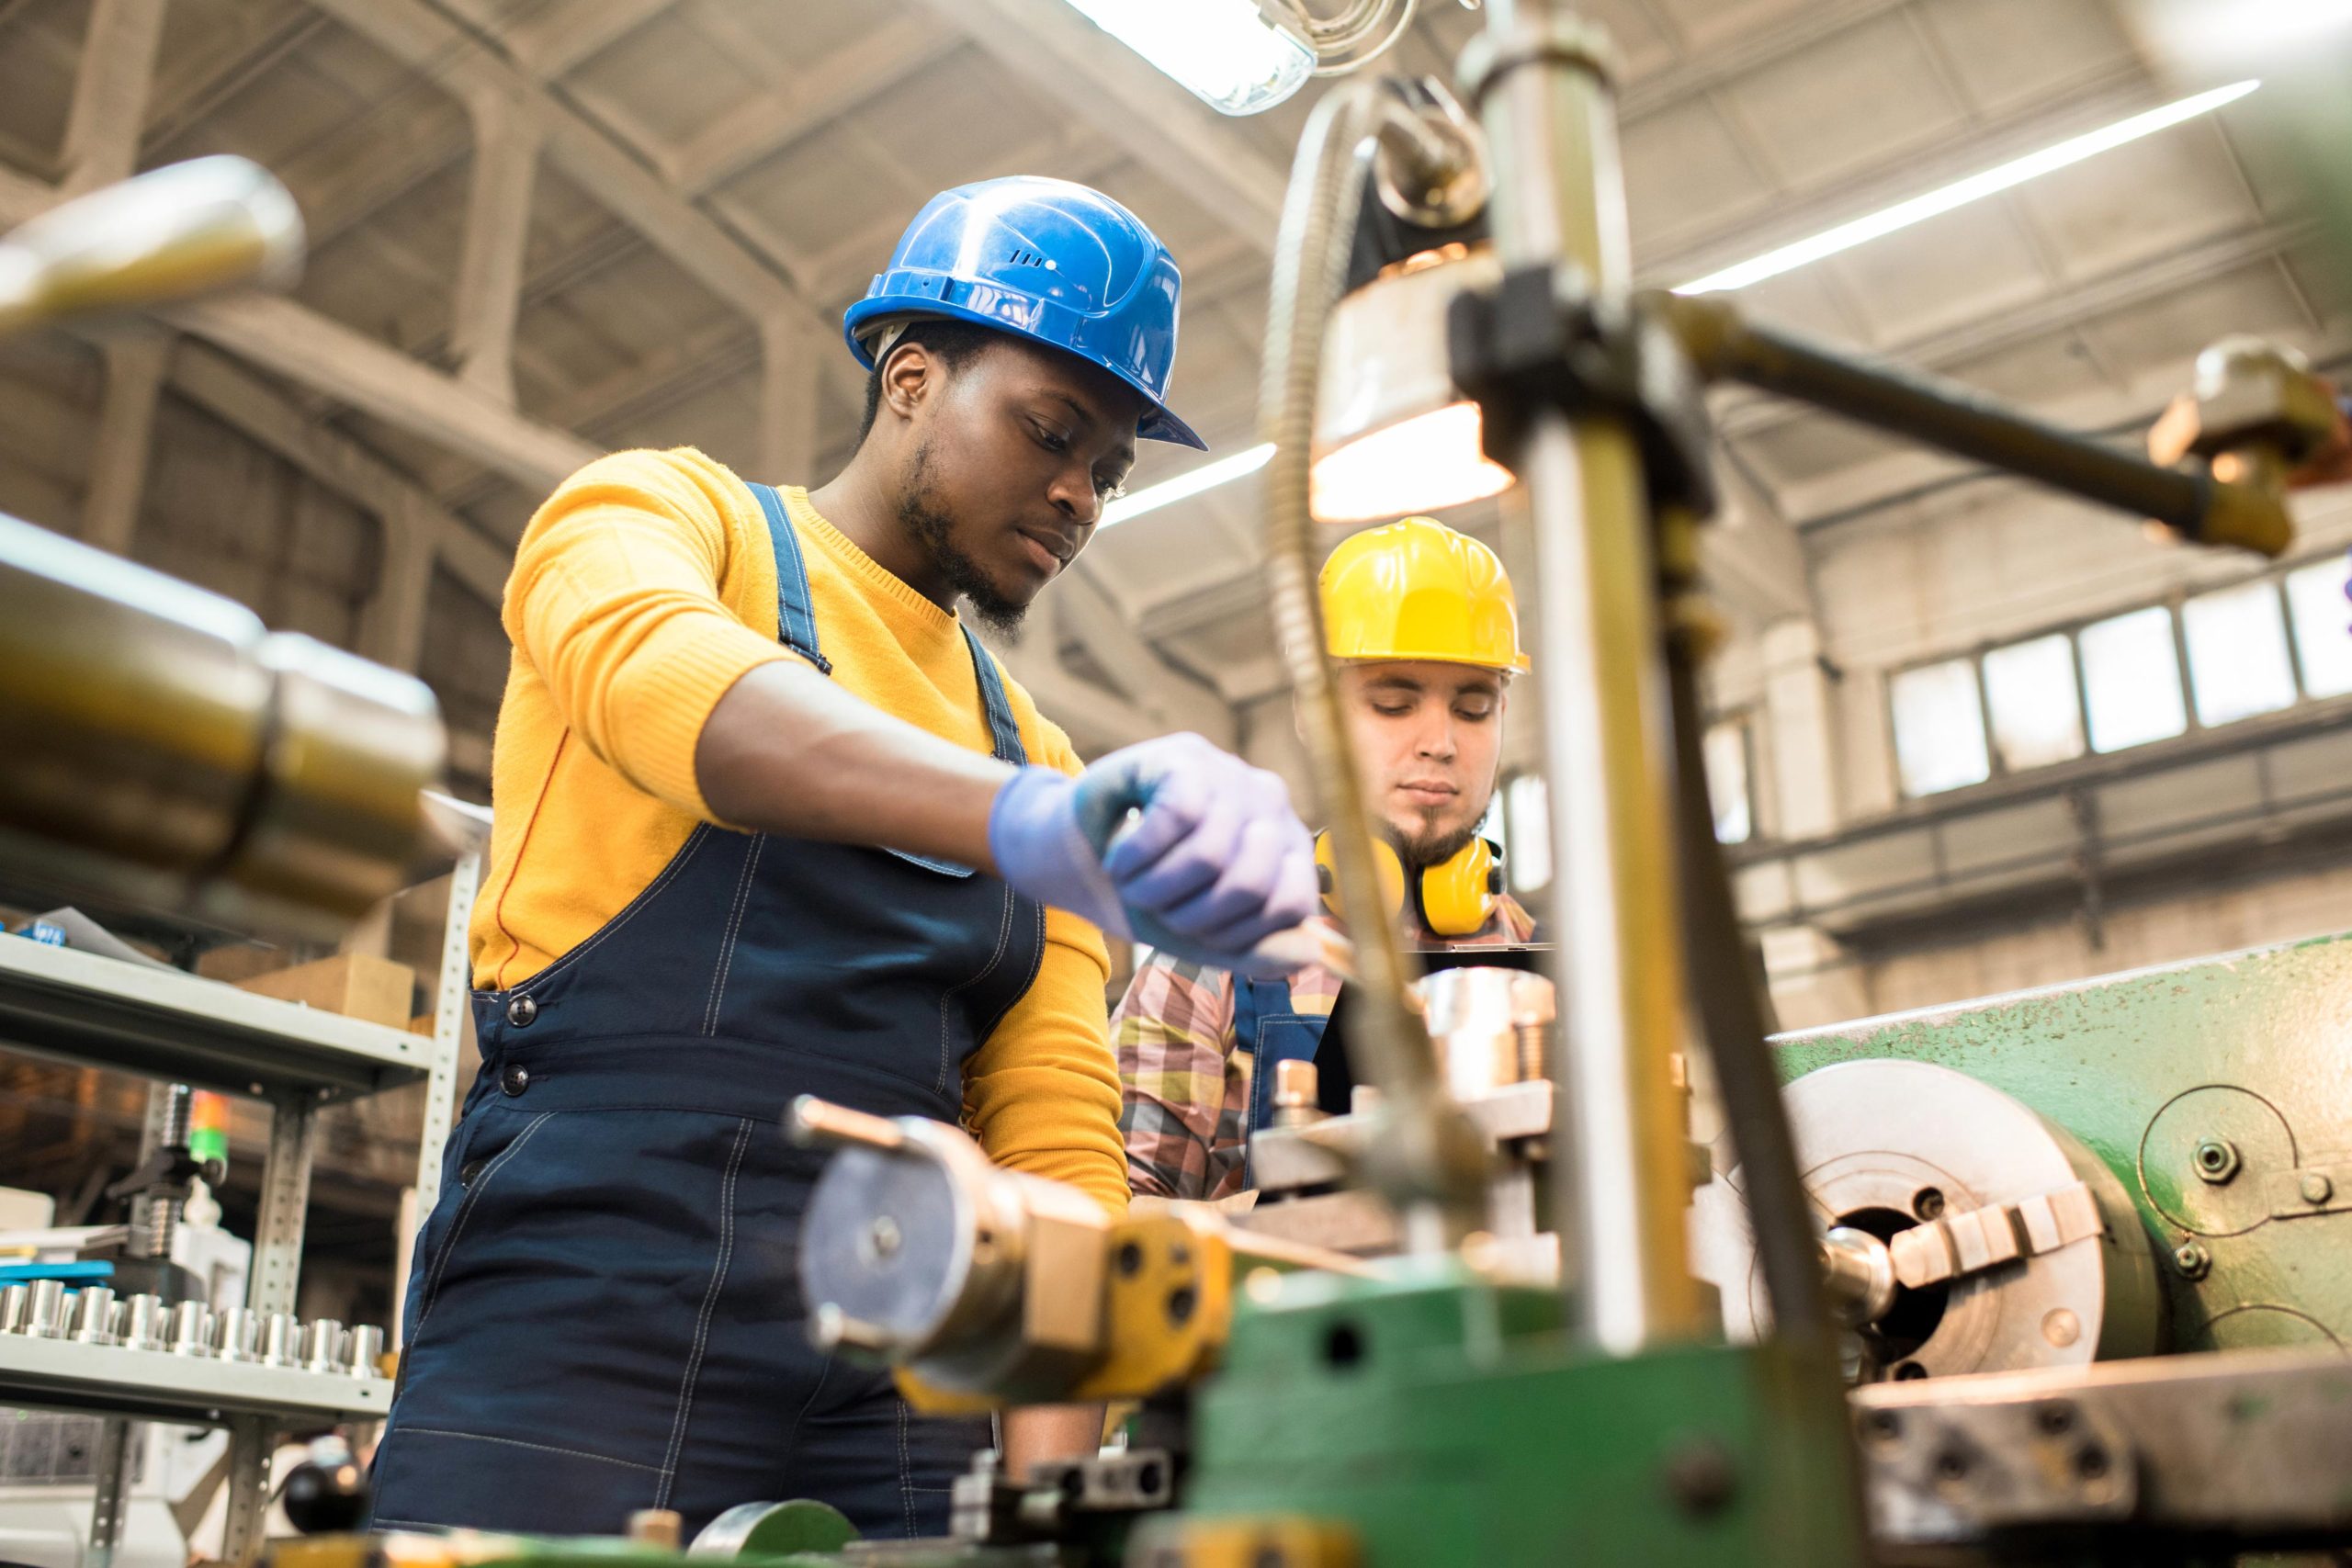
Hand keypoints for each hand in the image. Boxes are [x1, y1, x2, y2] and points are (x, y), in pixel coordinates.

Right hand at [987, 734, 1317, 972]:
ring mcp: (1232, 774)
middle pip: (1247, 884)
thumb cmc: (1151, 893)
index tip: (1194, 933)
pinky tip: (1118, 857)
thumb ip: (1256, 950)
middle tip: (1153, 906)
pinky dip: (1135, 855)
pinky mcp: (1186, 756)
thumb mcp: (1203, 934)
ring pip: (1208, 855)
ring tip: (1130, 883)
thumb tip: (1308, 953)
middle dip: (1187, 917)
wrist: (1081, 855)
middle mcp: (1272, 804)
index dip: (1235, 935)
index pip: (1291, 906)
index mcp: (1289, 850)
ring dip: (1152, 888)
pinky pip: (1174, 818)